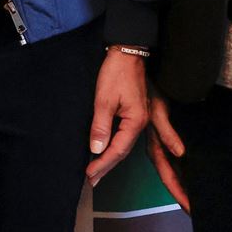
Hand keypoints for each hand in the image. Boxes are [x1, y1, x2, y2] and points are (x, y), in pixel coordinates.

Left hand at [86, 48, 150, 183]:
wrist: (127, 52)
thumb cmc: (116, 72)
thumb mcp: (104, 99)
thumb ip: (101, 125)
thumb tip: (96, 148)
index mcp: (136, 120)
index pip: (118, 149)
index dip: (103, 163)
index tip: (90, 174)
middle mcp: (141, 122)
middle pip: (123, 151)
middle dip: (107, 166)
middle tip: (91, 180)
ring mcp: (140, 118)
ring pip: (125, 145)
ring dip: (110, 160)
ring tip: (97, 172)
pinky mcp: (135, 113)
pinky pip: (125, 136)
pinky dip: (114, 147)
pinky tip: (106, 152)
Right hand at [142, 96, 190, 212]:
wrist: (130, 70)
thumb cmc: (142, 90)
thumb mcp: (157, 111)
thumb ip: (167, 133)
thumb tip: (180, 153)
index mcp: (155, 144)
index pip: (168, 175)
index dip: (179, 193)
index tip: (190, 209)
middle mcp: (155, 145)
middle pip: (169, 176)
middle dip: (180, 194)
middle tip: (194, 211)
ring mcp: (155, 139)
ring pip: (168, 169)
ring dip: (178, 184)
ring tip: (190, 199)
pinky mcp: (157, 131)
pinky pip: (168, 156)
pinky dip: (176, 169)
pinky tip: (184, 173)